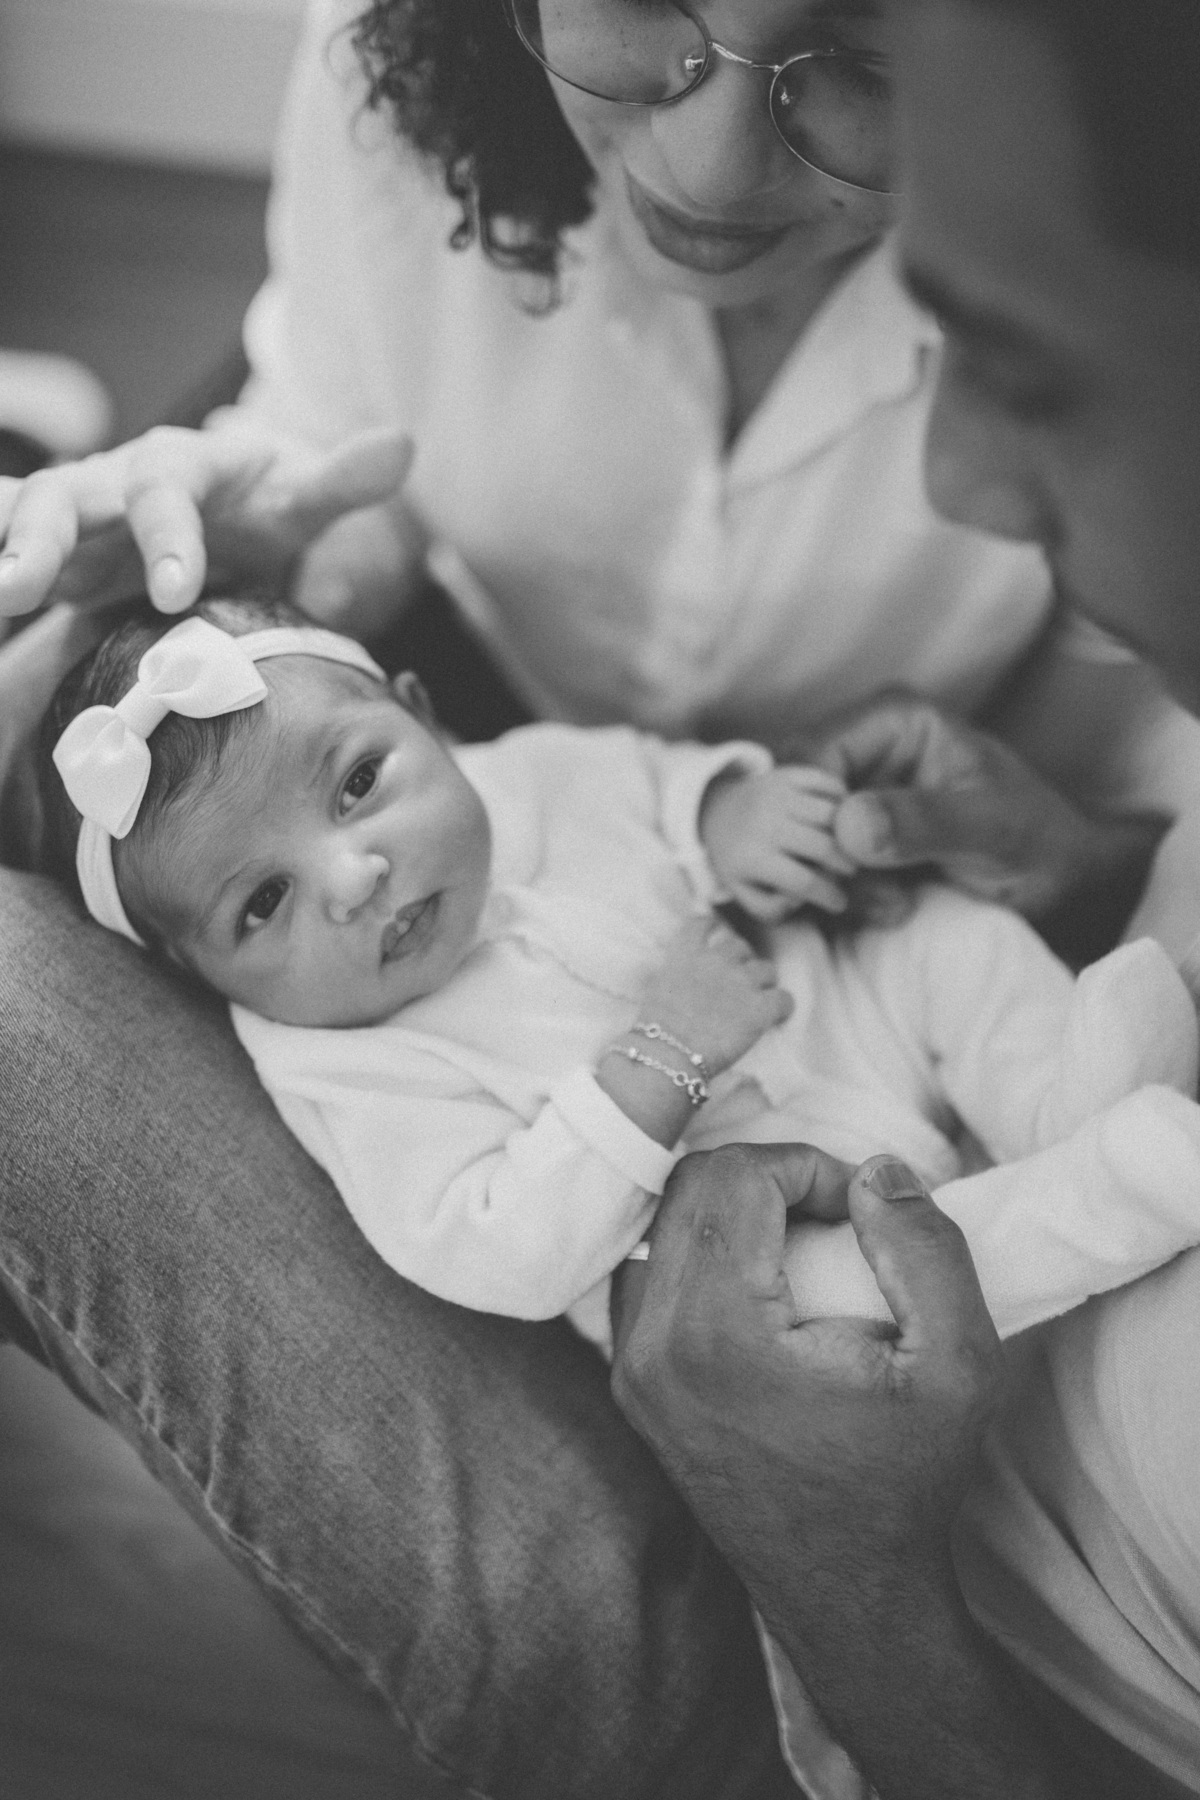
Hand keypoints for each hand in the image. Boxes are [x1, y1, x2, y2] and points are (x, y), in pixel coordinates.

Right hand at [0, 419, 413, 618]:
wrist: (234, 513)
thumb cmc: (267, 508)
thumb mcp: (304, 497)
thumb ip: (342, 479)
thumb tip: (403, 444)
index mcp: (184, 467)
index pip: (168, 490)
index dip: (167, 536)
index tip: (176, 590)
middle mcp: (117, 482)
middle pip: (68, 497)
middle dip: (41, 538)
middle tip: (20, 588)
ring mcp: (78, 516)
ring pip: (24, 516)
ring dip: (2, 549)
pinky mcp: (53, 551)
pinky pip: (7, 543)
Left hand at [612, 1147, 1016, 1796]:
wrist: (851, 1594)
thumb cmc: (908, 1483)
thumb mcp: (959, 1364)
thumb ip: (924, 1248)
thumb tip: (877, 1168)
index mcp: (716, 1335)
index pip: (733, 1175)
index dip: (807, 1164)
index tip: (861, 1208)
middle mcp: (651, 1348)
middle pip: (687, 1188)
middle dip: (770, 1177)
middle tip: (838, 1216)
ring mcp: (631, 1370)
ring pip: (661, 1225)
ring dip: (733, 1211)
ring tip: (806, 1247)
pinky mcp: (633, 1386)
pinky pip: (650, 1274)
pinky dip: (704, 1252)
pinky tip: (767, 1284)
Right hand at [638, 916, 793, 1076]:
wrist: (668, 1052)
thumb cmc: (654, 1028)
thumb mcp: (653, 988)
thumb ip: (667, 974)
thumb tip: (668, 974)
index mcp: (687, 954)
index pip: (702, 924)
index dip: (711, 926)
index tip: (714, 931)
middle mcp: (717, 960)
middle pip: (740, 947)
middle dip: (740, 961)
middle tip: (736, 983)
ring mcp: (742, 982)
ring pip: (767, 970)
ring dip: (762, 983)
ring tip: (756, 1002)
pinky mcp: (760, 1008)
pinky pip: (784, 999)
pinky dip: (782, 1007)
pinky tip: (776, 1017)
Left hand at [700, 766, 855, 918]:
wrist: (719, 813)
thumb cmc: (742, 861)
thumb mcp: (745, 893)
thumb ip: (772, 908)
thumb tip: (800, 898)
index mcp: (751, 858)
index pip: (804, 882)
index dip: (829, 896)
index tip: (840, 903)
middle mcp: (763, 823)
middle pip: (824, 847)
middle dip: (846, 865)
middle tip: (849, 872)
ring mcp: (775, 795)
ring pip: (831, 814)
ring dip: (849, 832)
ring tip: (848, 845)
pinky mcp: (785, 775)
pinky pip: (827, 784)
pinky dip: (842, 798)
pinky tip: (841, 816)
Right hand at [814, 694, 1158, 922]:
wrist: (1061, 882)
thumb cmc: (1038, 841)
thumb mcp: (989, 829)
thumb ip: (922, 821)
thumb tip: (848, 826)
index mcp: (893, 719)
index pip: (810, 756)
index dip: (815, 814)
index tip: (848, 864)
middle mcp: (865, 747)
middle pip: (793, 798)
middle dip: (826, 855)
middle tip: (879, 894)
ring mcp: (856, 793)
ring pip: (800, 838)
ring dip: (837, 883)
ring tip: (895, 905)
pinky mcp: (855, 837)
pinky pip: (817, 865)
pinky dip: (843, 897)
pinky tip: (889, 910)